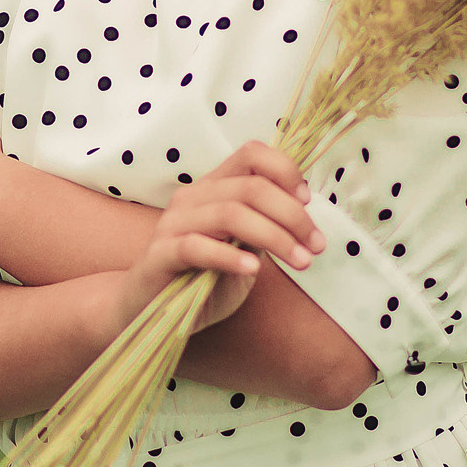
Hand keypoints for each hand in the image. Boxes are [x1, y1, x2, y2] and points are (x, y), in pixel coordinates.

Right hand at [108, 142, 325, 337]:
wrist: (148, 311)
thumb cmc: (201, 279)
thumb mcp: (241, 250)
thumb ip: (262, 228)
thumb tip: (303, 215)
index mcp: (213, 187)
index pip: (251, 154)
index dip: (284, 170)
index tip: (308, 202)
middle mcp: (192, 197)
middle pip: (251, 187)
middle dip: (292, 215)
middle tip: (317, 246)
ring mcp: (172, 224)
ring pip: (230, 214)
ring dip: (274, 237)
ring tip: (300, 262)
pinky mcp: (160, 255)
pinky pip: (197, 246)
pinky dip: (230, 256)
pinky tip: (253, 270)